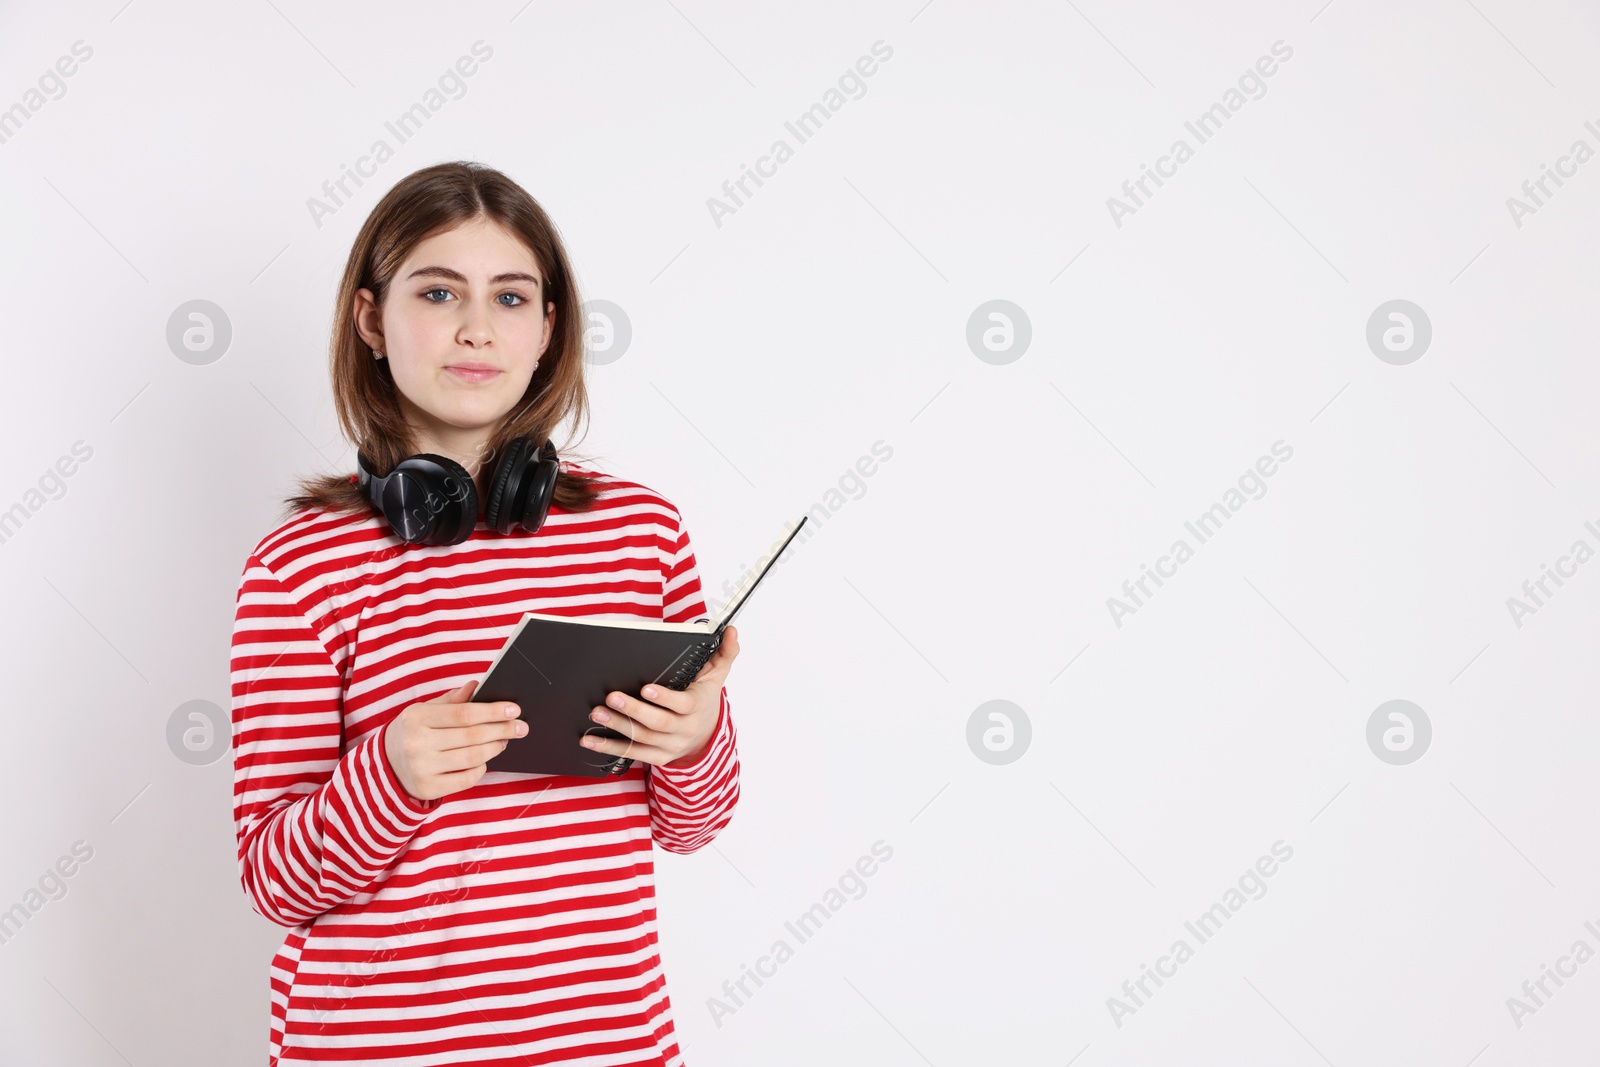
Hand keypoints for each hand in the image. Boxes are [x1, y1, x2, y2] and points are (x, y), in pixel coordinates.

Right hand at [384, 680, 525, 800]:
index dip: (492, 711)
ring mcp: (421, 769)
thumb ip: (451, 700)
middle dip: (502, 730)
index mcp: (417, 718)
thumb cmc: (413, 732)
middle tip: (521, 727)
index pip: (463, 713)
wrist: (385, 764)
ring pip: (472, 758)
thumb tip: (476, 685)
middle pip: (472, 736)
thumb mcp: (425, 711)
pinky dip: (481, 768)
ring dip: (495, 748)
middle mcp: (417, 744)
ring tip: (504, 740)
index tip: (514, 709)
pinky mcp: (427, 788)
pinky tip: (485, 759)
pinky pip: (466, 779)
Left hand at [582, 625, 740, 768]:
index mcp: (697, 706)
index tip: (646, 688)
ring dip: (617, 727)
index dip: (664, 698)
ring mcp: (670, 745)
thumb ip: (726, 652)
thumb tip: (732, 630)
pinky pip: (632, 754)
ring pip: (642, 739)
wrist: (706, 735)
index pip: (682, 704)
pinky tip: (589, 740)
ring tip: (597, 712)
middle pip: (657, 723)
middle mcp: (684, 729)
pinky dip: (610, 748)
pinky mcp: (657, 757)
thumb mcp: (717, 675)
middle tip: (610, 696)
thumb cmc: (704, 697)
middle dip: (633, 710)